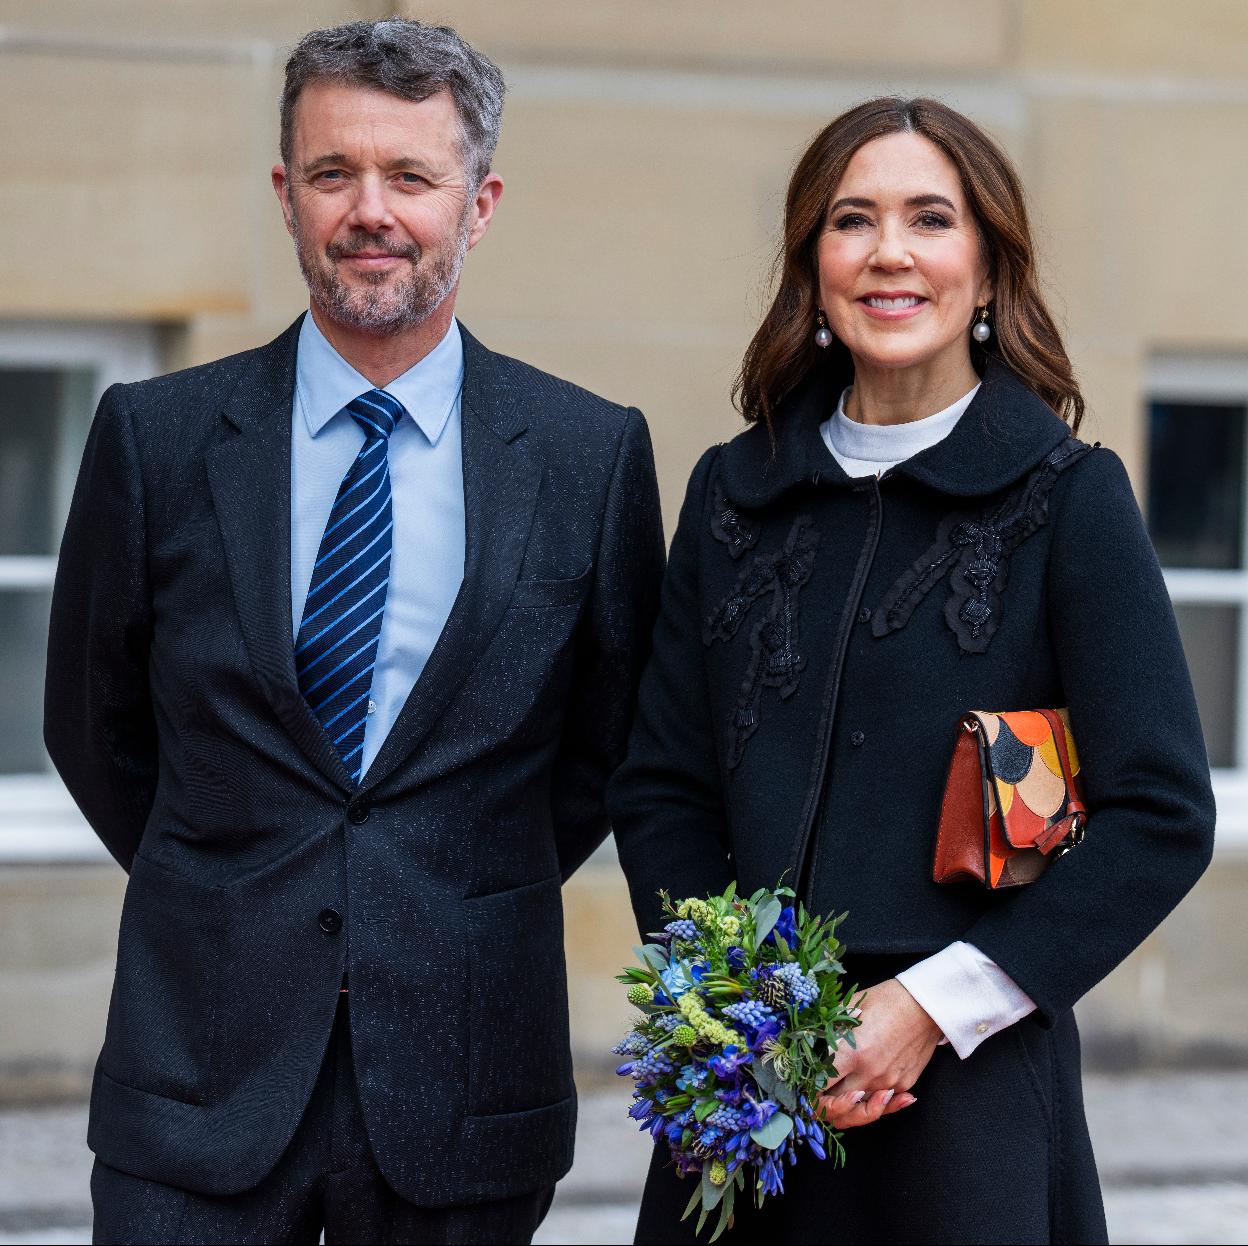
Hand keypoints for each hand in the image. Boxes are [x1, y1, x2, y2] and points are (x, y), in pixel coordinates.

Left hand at [816, 978, 941, 1129]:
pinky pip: (881, 1101)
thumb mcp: (850, 1008)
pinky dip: (871, 1098)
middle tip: (819, 1093)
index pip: (819, 1087)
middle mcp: (869, 1074)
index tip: (803, 1085)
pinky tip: (864, 1087)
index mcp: (852, 1053)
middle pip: (837, 1105)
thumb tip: (807, 1045)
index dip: (807, 1090)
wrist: (926, 1004)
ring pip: (859, 1107)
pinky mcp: (904, 1085)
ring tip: (841, 1091)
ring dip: (848, 1102)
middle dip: (824, 1102)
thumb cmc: (886, 1000)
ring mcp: (889, 1083)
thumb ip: (828, 1031)